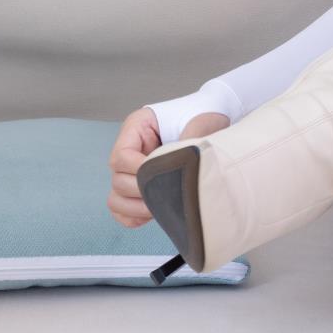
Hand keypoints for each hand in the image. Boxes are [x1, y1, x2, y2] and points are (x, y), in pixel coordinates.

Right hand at [107, 106, 230, 227]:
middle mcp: (130, 149)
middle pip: (117, 180)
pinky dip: (134, 217)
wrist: (216, 117)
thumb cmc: (206, 115)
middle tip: (171, 194)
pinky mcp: (138, 188)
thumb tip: (185, 166)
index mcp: (138, 127)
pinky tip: (156, 213)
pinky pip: (122, 210)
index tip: (167, 174)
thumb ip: (191, 141)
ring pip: (116, 198)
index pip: (122, 156)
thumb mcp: (201, 122)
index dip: (141, 170)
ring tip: (165, 206)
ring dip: (137, 208)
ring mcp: (131, 170)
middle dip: (143, 191)